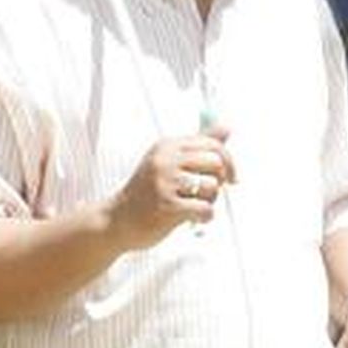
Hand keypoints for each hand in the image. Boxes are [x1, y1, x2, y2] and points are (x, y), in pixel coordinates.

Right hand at [106, 127, 235, 250]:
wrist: (117, 220)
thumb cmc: (146, 192)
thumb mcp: (167, 161)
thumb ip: (197, 145)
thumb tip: (227, 127)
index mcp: (166, 146)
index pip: (211, 144)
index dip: (228, 161)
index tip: (229, 176)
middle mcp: (164, 160)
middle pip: (216, 162)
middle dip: (220, 180)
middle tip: (207, 192)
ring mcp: (164, 182)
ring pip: (213, 187)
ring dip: (210, 201)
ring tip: (192, 205)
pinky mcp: (168, 206)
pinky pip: (206, 209)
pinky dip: (204, 217)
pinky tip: (191, 219)